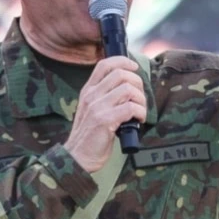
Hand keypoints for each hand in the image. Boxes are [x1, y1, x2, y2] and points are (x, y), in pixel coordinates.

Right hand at [64, 57, 146, 171]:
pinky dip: (141, 112)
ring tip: (140, 112)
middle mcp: (91, 96)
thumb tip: (128, 89)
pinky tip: (139, 120)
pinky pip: (131, 107)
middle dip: (138, 84)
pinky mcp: (105, 120)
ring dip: (141, 100)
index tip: (134, 67)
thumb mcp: (91, 111)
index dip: (123, 61)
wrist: (77, 157)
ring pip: (128, 89)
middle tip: (140, 98)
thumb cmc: (89, 137)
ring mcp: (98, 107)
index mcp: (88, 91)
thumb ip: (104, 98)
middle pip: (121, 74)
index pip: (105, 64)